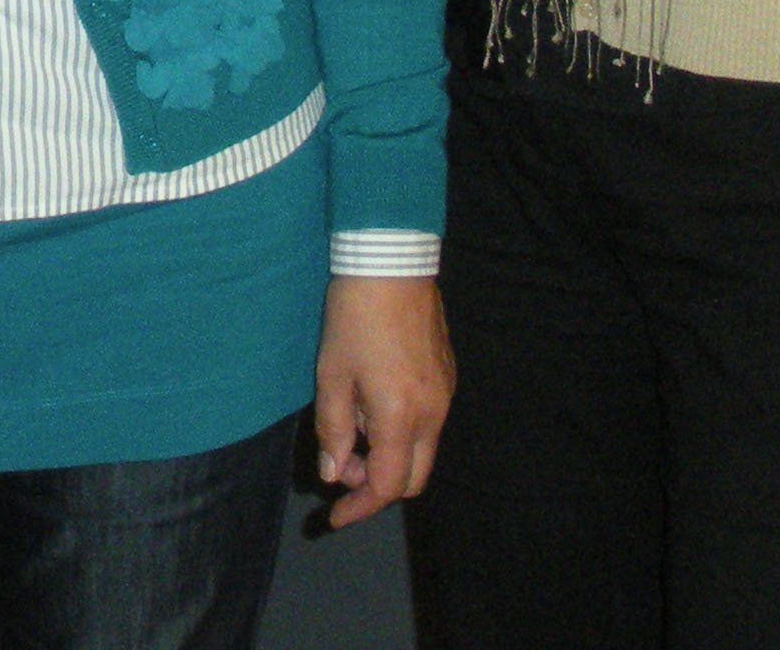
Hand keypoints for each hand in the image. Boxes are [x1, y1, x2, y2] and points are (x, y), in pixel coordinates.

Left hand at [311, 274, 452, 529]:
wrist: (392, 262)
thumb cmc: (354, 317)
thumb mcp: (331, 374)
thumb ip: (332, 428)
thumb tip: (333, 472)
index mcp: (402, 417)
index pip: (388, 486)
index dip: (360, 507)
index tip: (334, 517)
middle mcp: (434, 414)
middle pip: (414, 478)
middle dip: (376, 484)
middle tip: (340, 465)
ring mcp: (446, 395)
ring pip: (422, 449)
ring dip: (388, 454)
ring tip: (351, 423)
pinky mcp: (448, 376)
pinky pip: (428, 423)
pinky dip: (401, 431)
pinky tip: (373, 402)